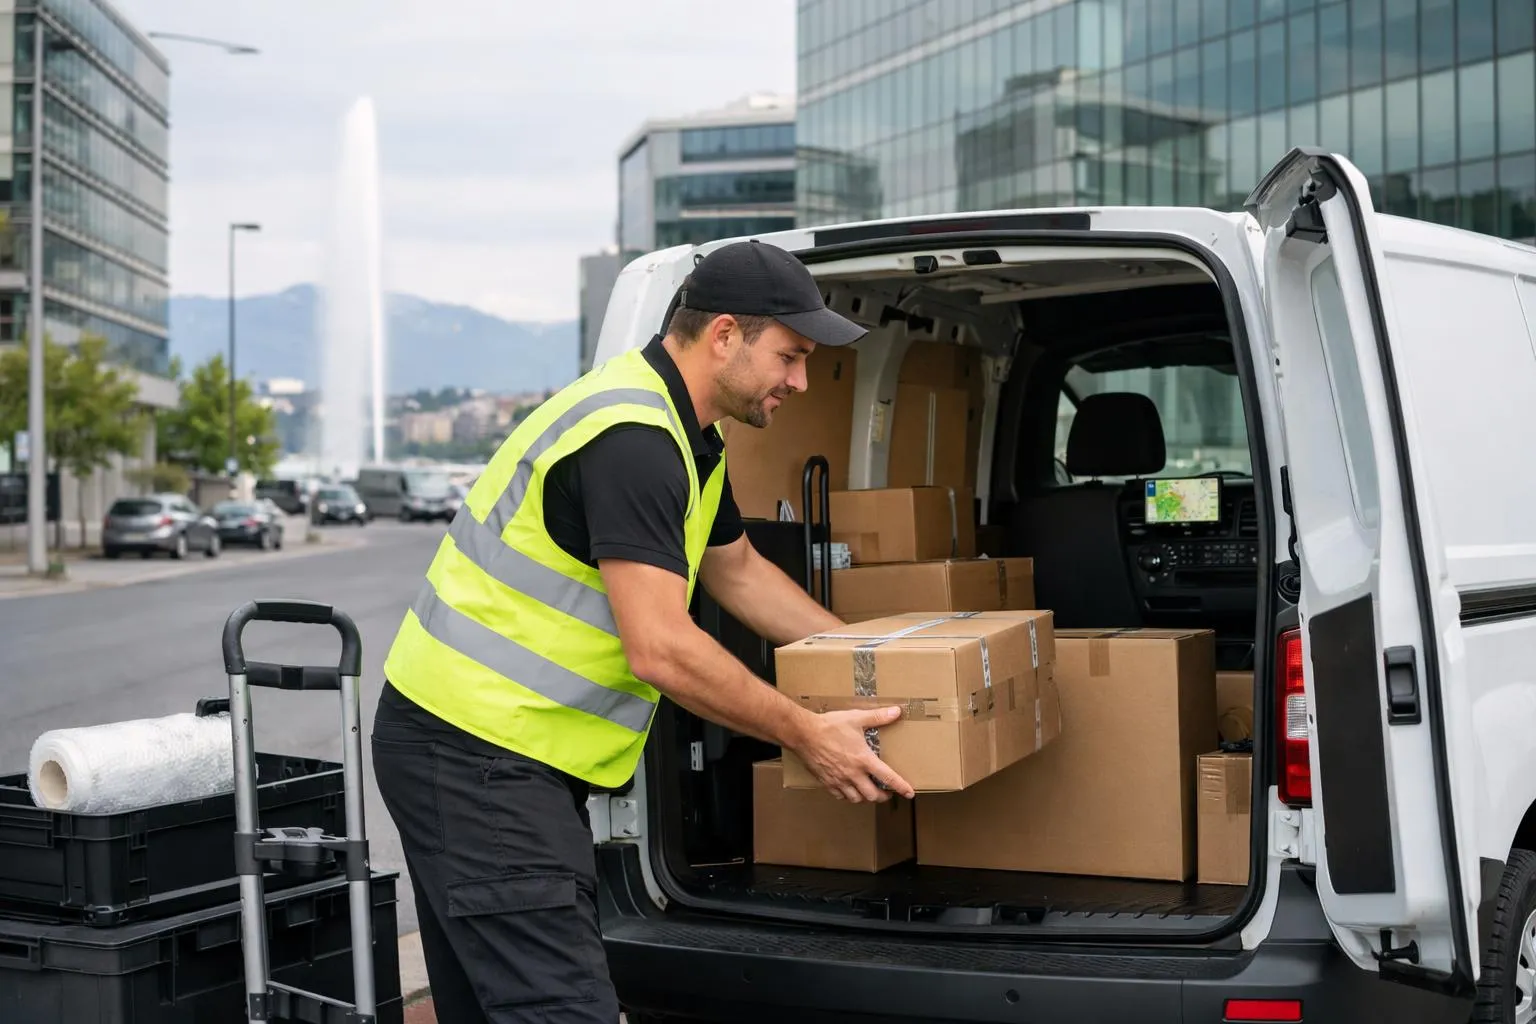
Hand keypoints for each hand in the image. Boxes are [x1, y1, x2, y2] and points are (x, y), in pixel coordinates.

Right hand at [792, 706, 915, 802]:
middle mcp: (853, 774)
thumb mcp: (856, 718)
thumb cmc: (830, 726)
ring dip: (865, 797)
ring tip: (869, 792)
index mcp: (863, 759)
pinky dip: (847, 795)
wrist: (804, 733)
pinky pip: (840, 796)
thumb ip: (878, 717)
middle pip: (873, 795)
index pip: (888, 778)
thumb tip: (896, 712)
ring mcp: (839, 780)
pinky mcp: (826, 782)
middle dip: (882, 796)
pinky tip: (849, 789)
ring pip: (857, 799)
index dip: (901, 787)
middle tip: (886, 793)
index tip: (910, 793)